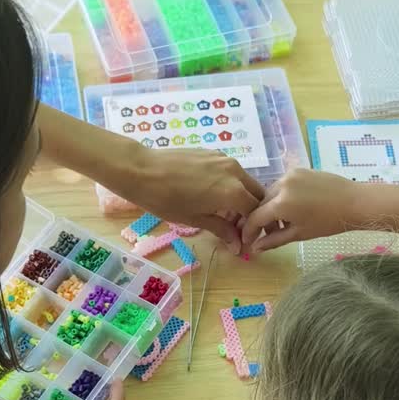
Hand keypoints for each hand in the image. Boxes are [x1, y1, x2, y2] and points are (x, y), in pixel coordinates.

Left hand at [110, 147, 264, 250]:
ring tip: (223, 213)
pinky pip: (230, 171)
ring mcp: (224, 159)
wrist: (142, 170)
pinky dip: (230, 184)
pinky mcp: (213, 153)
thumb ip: (222, 230)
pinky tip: (212, 195)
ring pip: (244, 180)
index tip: (242, 240)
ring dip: (241, 197)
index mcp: (233, 191)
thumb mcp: (195, 219)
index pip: (256, 212)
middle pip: (256, 193)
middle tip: (237, 227)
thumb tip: (238, 246)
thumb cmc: (166, 200)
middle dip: (251, 211)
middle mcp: (235, 172)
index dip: (252, 228)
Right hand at [240, 169, 367, 252]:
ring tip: (281, 223)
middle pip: (261, 203)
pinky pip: (282, 185)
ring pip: (270, 193)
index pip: (255, 217)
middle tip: (266, 234)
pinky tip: (291, 209)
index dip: (249, 230)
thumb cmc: (328, 222)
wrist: (354, 202)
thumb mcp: (299, 234)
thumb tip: (255, 248)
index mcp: (281, 203)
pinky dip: (281, 197)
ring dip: (270, 208)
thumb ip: (274, 240)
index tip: (248, 240)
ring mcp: (290, 174)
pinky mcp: (298, 170)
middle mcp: (281, 185)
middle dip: (260, 219)